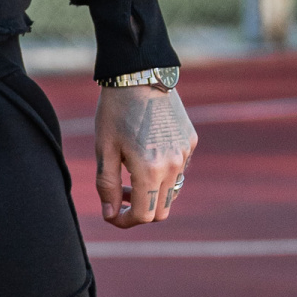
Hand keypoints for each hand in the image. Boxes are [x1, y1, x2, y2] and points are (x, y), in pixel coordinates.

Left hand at [94, 82, 195, 228]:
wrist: (140, 75)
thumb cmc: (116, 111)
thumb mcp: (105, 149)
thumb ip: (107, 186)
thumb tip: (110, 214)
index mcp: (149, 170)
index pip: (142, 215)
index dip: (124, 221)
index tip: (111, 214)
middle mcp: (173, 166)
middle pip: (161, 210)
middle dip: (139, 211)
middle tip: (120, 194)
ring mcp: (185, 154)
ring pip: (172, 191)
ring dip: (152, 192)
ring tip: (131, 173)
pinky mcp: (191, 142)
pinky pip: (179, 169)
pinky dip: (163, 172)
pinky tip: (147, 152)